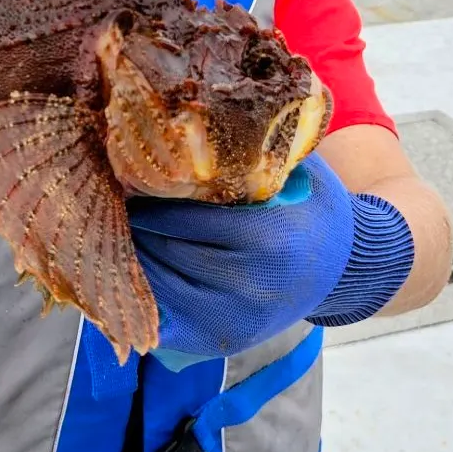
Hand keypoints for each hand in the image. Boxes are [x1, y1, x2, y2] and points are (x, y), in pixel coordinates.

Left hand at [127, 153, 411, 364]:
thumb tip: (196, 109)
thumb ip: (252, 145)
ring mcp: (233, 321)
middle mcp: (249, 286)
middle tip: (107, 198)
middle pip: (163, 248)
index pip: (180, 217)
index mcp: (266, 239)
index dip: (148, 197)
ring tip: (113, 226)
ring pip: (156, 282)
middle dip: (132, 222)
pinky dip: (141, 292)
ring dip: (130, 254)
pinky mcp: (220, 341)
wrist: (345, 268)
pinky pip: (161, 319)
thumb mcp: (295, 168)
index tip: (123, 176)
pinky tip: (129, 265)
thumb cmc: (309, 206)